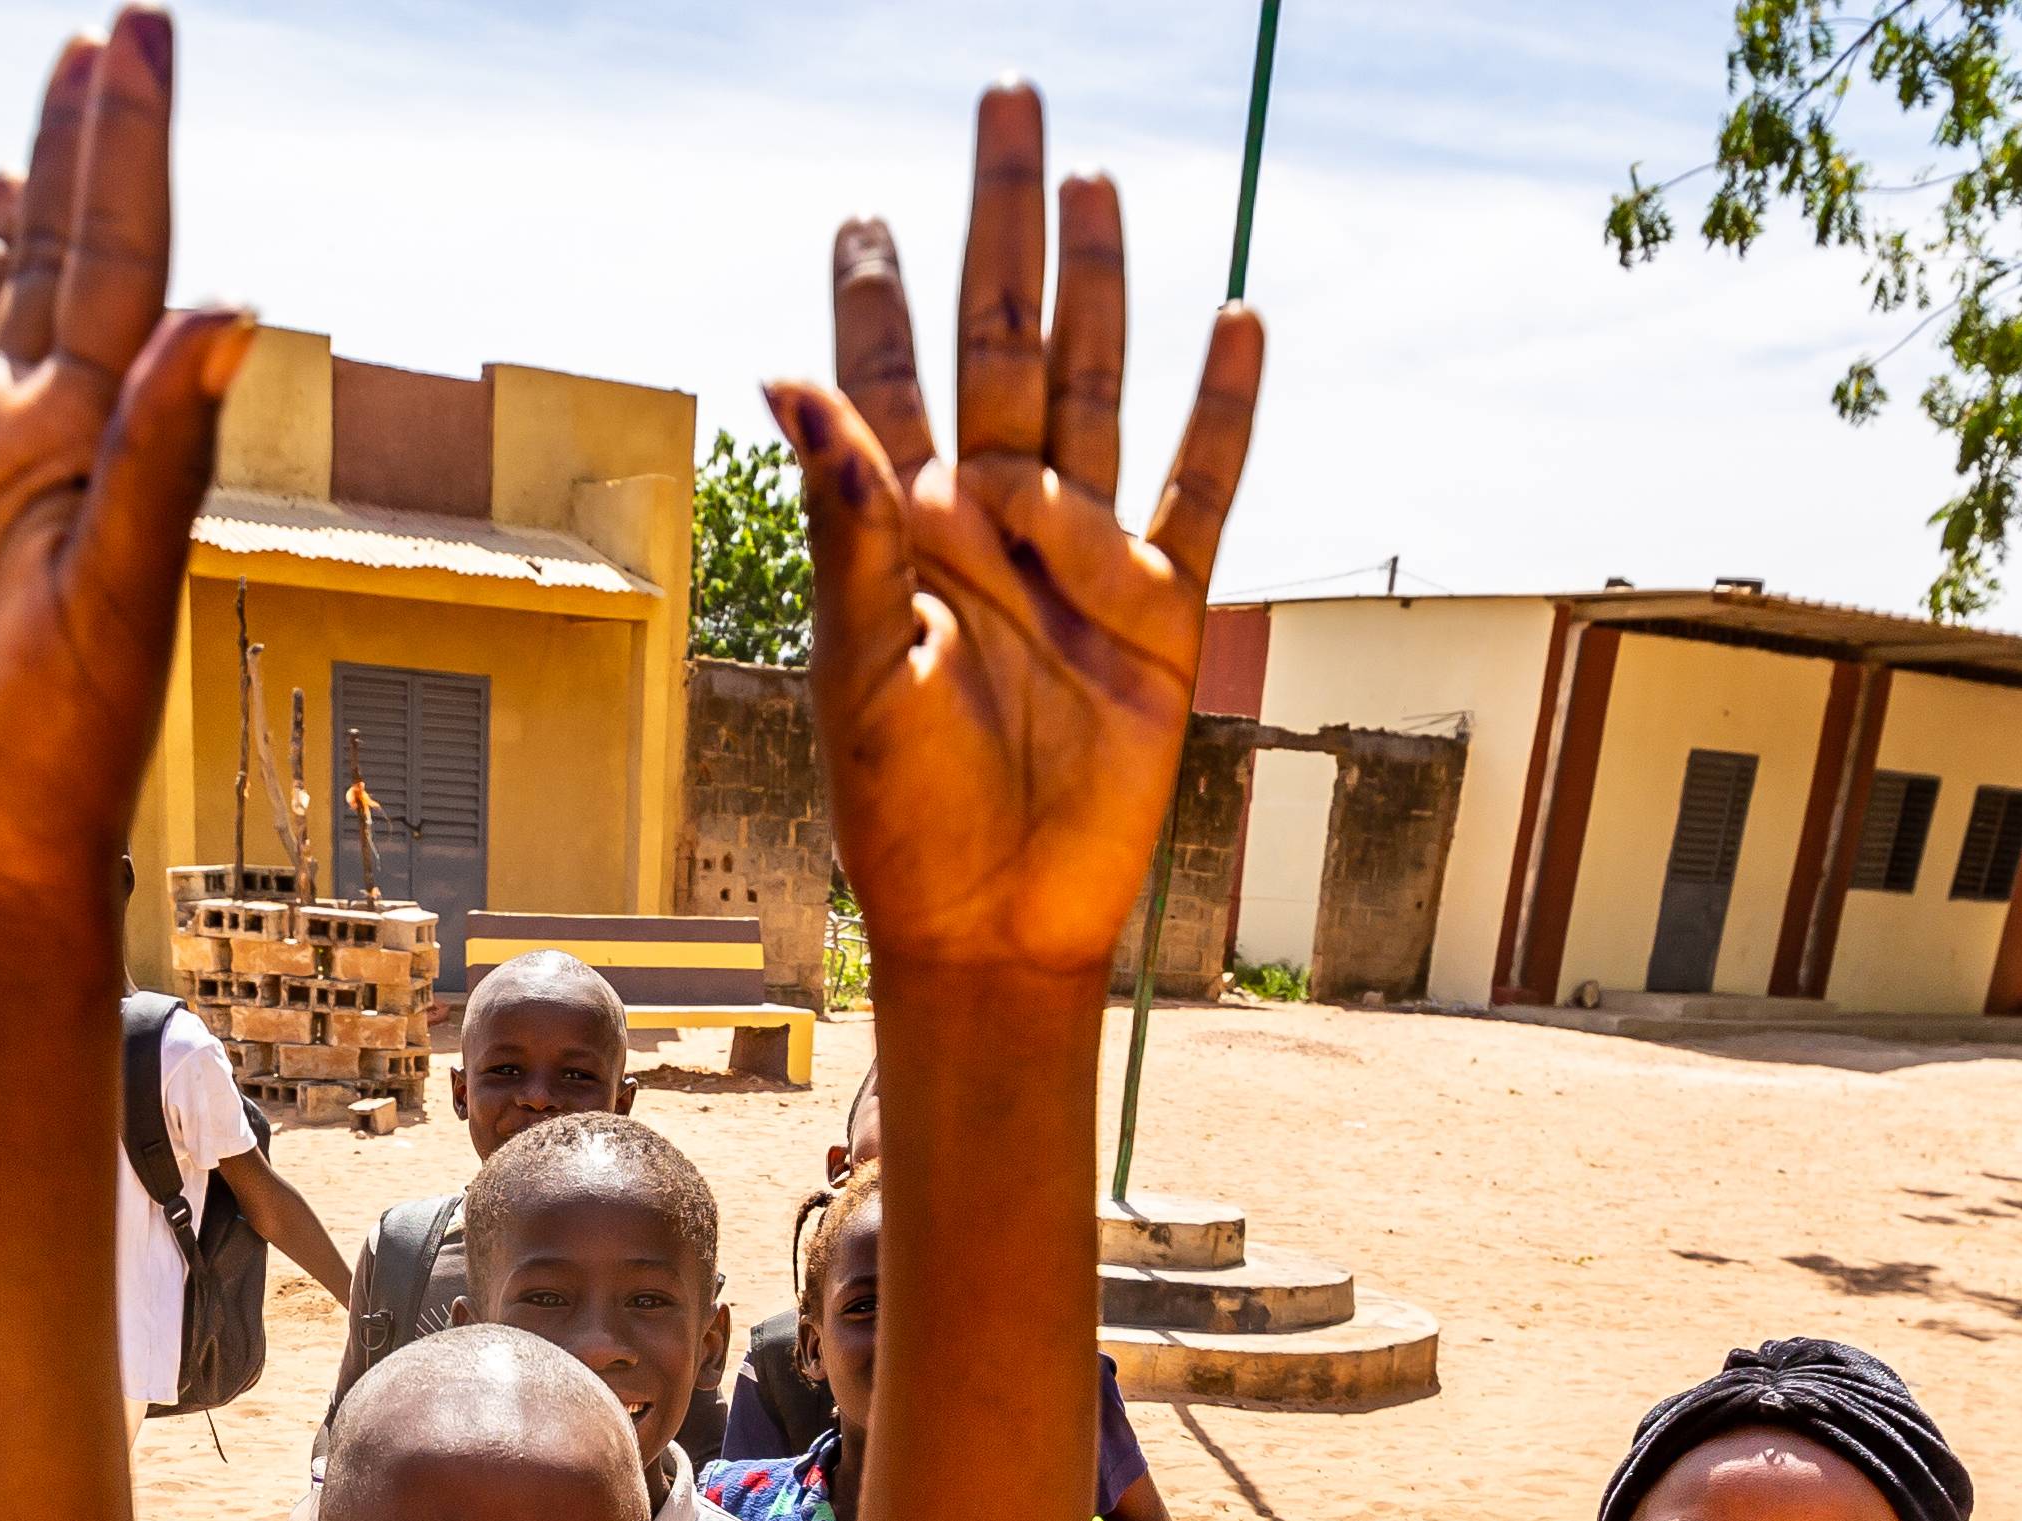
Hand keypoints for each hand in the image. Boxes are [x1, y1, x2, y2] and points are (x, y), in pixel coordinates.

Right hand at [0, 10, 251, 931]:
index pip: (119, 254)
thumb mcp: (114, 596)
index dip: (126, 141)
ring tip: (13, 147)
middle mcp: (17, 434)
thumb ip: (163, 449)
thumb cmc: (63, 753)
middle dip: (78, 147)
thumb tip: (231, 296)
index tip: (135, 30)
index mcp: (86, 436)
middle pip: (55, 257)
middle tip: (96, 38)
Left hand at [772, 88, 1263, 979]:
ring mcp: (1082, 558)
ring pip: (1098, 385)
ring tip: (1098, 179)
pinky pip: (1200, 492)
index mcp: (905, 529)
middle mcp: (993, 520)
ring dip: (1100, 284)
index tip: (864, 209)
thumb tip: (785, 382)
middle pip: (1003, 337)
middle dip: (1001, 222)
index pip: (886, 378)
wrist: (995, 920)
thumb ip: (842, 523)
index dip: (877, 293)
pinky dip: (1222, 411)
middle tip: (1008, 98)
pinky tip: (1236, 320)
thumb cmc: (903, 814)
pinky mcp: (1161, 613)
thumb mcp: (856, 667)